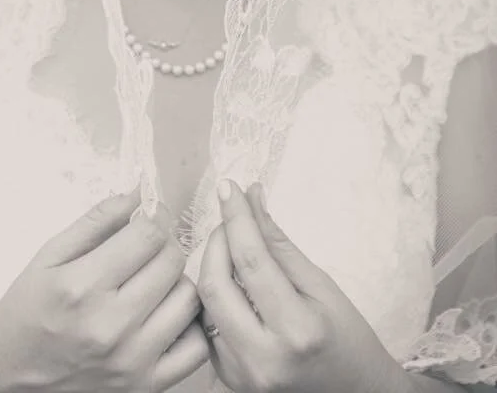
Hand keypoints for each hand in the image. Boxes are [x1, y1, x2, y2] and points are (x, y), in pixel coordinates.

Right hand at [0, 187, 208, 392]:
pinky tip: (167, 314)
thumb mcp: (48, 257)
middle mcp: (111, 326)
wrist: (8, 379)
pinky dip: (190, 324)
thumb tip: (138, 193)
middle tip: (149, 246)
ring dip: (177, 280)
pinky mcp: (145, 387)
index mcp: (82, 287)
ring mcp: (132, 360)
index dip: (155, 216)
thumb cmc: (26, 313)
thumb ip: (96, 221)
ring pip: (189, 298)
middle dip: (165, 243)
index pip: (148, 235)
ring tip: (154, 280)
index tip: (150, 215)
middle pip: (171, 261)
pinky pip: (196, 346)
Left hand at [197, 180, 409, 392]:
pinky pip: (208, 326)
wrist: (354, 392)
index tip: (229, 187)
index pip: (251, 261)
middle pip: (215, 284)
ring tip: (235, 250)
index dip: (236, 218)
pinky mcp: (230, 380)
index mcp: (297, 330)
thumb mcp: (321, 284)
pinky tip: (235, 286)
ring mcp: (243, 375)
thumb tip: (252, 198)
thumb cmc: (347, 336)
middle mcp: (264, 358)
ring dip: (213, 267)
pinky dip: (216, 298)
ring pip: (206, 305)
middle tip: (233, 220)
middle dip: (217, 241)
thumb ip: (279, 243)